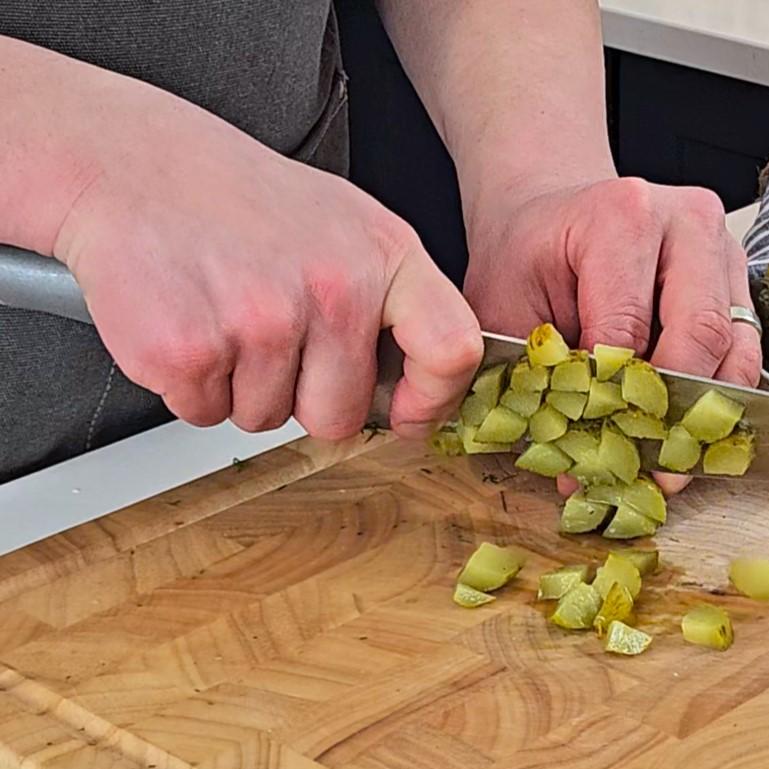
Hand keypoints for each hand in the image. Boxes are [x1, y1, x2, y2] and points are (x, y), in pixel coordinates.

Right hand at [54, 82, 481, 439]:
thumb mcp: (347, 224)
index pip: (451, 350)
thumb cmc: (241, 199)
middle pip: (340, 416)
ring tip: (224, 313)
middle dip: (303, 397)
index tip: (407, 414)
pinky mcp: (190, 351)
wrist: (131, 162)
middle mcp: (334, 288)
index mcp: (386, 253)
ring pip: (267, 419)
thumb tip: (422, 388)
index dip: (432, 400)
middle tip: (270, 333)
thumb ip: (395, 301)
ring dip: (242, 386)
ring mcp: (262, 321)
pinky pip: (205, 414)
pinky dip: (191, 385)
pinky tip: (189, 321)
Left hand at [464, 176, 761, 492]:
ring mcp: (720, 246)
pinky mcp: (737, 275)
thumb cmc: (526, 256)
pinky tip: (686, 430)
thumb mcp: (504, 307)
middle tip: (650, 469)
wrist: (550, 211)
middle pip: (700, 334)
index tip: (598, 455)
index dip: (614, 402)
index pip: (628, 330)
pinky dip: (718, 396)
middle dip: (672, 413)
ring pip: (736, 349)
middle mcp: (683, 221)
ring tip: (670, 462)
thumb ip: (531, 381)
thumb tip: (577, 472)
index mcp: (619, 216)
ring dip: (705, 413)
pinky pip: (745, 349)